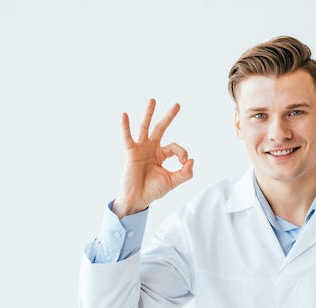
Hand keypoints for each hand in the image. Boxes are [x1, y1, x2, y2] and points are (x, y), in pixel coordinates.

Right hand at [112, 98, 193, 217]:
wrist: (138, 199)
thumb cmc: (153, 190)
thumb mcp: (173, 181)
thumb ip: (185, 173)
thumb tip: (192, 160)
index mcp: (161, 155)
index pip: (175, 147)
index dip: (182, 153)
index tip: (184, 163)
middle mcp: (151, 149)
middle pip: (161, 128)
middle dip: (169, 117)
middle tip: (177, 104)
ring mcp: (140, 149)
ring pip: (145, 128)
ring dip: (149, 114)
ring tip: (153, 100)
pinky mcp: (131, 153)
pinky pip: (127, 137)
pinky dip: (125, 127)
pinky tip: (124, 115)